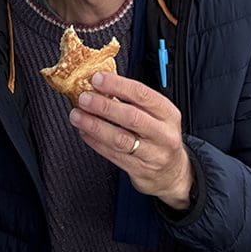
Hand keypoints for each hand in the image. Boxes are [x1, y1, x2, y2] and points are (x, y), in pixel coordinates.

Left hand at [69, 71, 194, 209]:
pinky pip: (114, 155)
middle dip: (104, 106)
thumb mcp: (156, 113)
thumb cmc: (158, 134)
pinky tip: (84, 132)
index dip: (118, 85)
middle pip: (132, 118)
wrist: (173, 173)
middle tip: (84, 98)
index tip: (97, 79)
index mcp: (168, 113)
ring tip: (77, 116)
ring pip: (120, 139)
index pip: (142, 95)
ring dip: (95, 126)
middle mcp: (163, 134)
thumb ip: (132, 99)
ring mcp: (153, 155)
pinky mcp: (140, 170)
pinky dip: (95, 142)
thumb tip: (100, 82)